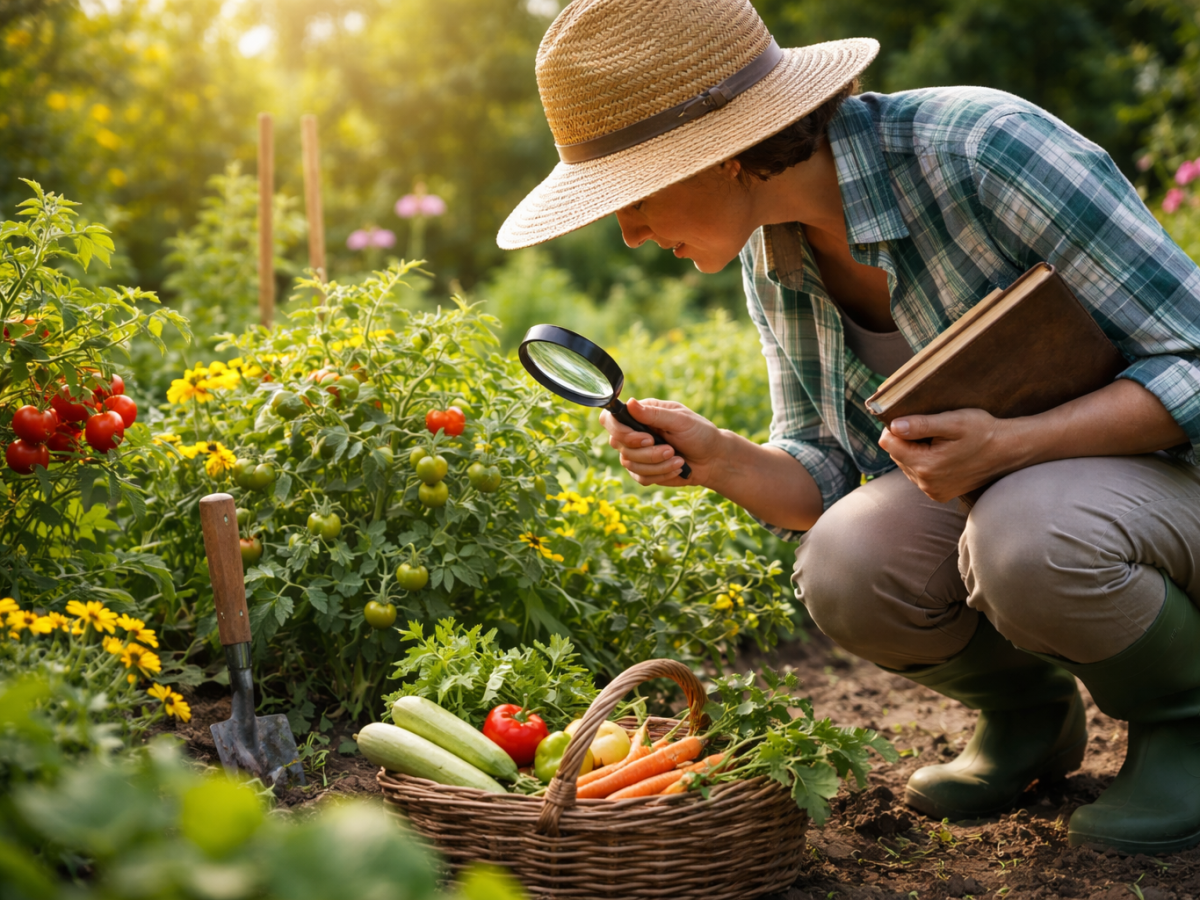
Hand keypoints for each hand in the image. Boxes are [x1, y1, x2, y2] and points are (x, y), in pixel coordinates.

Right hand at [599, 398, 721, 486]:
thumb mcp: (680, 420)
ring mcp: (637, 454)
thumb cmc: (699, 433)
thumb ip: (654, 414)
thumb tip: (629, 402)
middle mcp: (634, 433)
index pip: (611, 420)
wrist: (713, 458)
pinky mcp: (643, 471)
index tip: (646, 438)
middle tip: (670, 449)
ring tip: (678, 459)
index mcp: (641, 415)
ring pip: (629, 463)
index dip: (620, 431)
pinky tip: (677, 468)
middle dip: (646, 452)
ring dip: (657, 464)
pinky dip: (661, 474)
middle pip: (618, 444)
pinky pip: (640, 477)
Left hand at [878, 408, 1021, 502]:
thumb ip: (921, 425)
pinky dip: (924, 464)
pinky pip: (919, 475)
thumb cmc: (983, 432)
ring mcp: (932, 491)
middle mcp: (926, 483)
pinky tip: (942, 455)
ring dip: (915, 452)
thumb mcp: (953, 422)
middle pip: (897, 455)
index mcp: (925, 465)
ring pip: (907, 465)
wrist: (1007, 451)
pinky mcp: (939, 494)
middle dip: (906, 441)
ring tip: (938, 443)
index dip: (896, 428)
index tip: (912, 420)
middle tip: (931, 430)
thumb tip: (894, 427)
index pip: (889, 443)